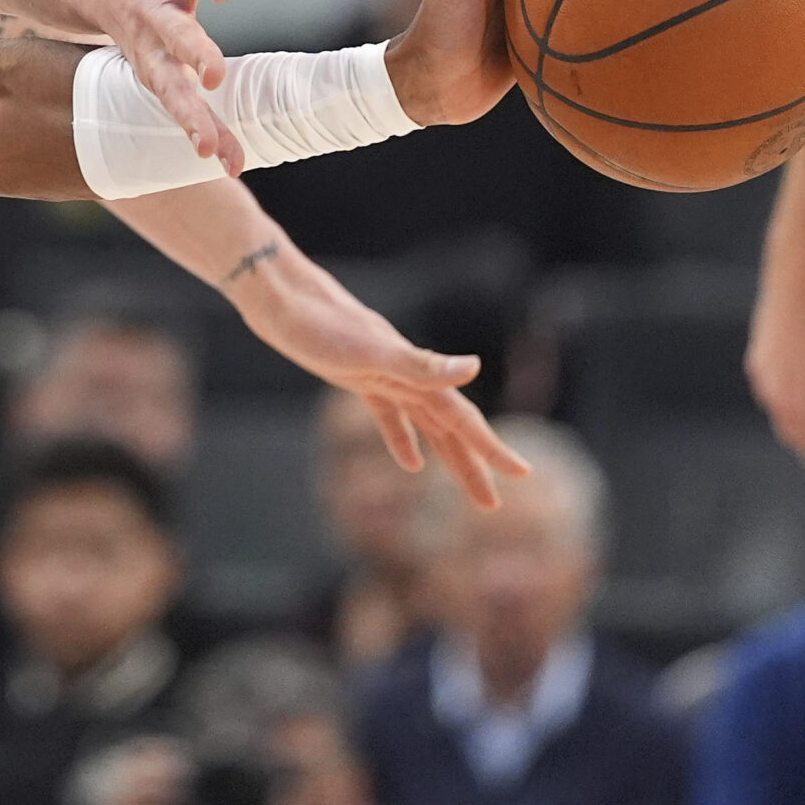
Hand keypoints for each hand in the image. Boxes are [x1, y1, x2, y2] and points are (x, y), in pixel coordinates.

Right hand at [79, 0, 261, 169]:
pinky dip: (198, 132)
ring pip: (167, 86)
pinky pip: (175, 107)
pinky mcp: (151, 72)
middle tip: (214, 76)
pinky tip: (223, 160)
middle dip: (191, 53)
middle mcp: (154, 11)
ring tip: (216, 153)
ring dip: (192, 118)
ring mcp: (148, 46)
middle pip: (172, 35)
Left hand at [232, 245, 529, 507]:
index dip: (491, 449)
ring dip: (449, 457)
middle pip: (450, 428)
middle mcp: (408, 377)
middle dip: (474, 465)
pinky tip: (412, 464)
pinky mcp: (358, 379)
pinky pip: (392, 417)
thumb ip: (422, 364)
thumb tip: (475, 368)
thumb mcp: (371, 350)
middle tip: (494, 505)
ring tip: (472, 489)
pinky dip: (404, 440)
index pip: (462, 420)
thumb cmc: (322, 326)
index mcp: (416, 376)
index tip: (523, 475)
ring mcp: (384, 378)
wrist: (282, 299)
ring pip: (428, 425)